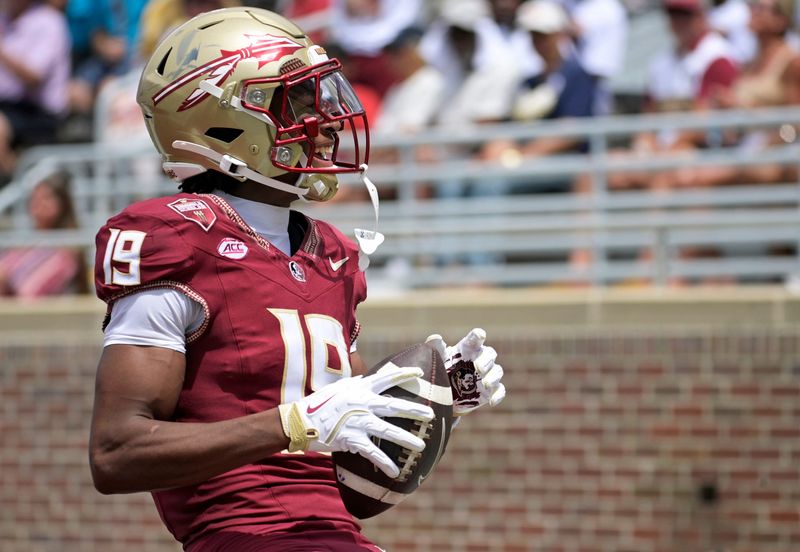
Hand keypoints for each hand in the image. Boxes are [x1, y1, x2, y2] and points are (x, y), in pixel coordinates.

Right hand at [278, 364, 433, 477]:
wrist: (300, 420)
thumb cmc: (320, 403)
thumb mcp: (338, 387)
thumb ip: (355, 383)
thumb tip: (366, 377)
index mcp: (360, 388)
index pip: (386, 379)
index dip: (404, 375)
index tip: (420, 375)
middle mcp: (361, 403)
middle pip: (392, 406)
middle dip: (413, 410)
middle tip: (430, 415)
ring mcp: (357, 421)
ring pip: (387, 430)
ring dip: (405, 439)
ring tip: (421, 446)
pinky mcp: (351, 439)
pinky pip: (372, 452)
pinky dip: (384, 462)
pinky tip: (395, 471)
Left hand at [425, 328, 505, 415]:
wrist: (445, 393)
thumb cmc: (443, 369)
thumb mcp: (438, 359)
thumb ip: (437, 349)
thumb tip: (436, 337)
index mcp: (468, 348)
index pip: (475, 339)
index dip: (478, 336)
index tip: (480, 335)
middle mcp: (481, 359)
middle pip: (490, 354)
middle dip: (486, 360)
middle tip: (478, 368)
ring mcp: (487, 375)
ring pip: (497, 371)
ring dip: (493, 377)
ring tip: (485, 384)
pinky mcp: (490, 391)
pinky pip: (499, 391)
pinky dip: (498, 395)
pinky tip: (492, 401)